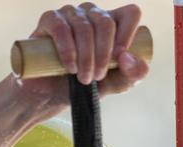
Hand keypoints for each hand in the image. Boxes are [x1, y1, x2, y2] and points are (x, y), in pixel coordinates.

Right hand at [15, 3, 150, 107]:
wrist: (50, 96)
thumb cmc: (83, 87)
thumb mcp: (114, 84)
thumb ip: (132, 75)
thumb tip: (126, 57)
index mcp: (112, 24)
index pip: (130, 14)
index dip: (128, 34)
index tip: (118, 59)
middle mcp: (92, 14)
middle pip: (106, 23)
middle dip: (103, 54)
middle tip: (96, 77)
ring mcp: (70, 14)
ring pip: (84, 27)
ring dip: (86, 57)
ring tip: (82, 78)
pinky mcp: (50, 20)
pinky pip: (61, 28)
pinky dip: (68, 49)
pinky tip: (70, 66)